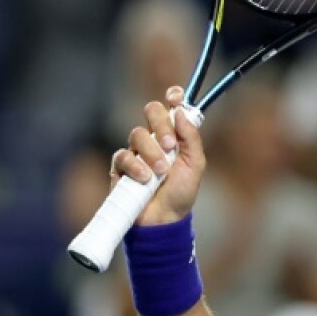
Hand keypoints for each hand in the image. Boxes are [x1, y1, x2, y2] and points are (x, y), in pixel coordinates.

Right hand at [110, 85, 206, 225]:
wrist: (164, 218)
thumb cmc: (181, 192)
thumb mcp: (195, 164)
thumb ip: (191, 138)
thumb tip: (180, 112)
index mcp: (175, 135)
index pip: (171, 108)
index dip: (172, 97)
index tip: (174, 97)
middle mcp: (155, 138)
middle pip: (151, 111)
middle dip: (161, 124)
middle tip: (169, 145)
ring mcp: (137, 151)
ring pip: (137, 134)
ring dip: (151, 152)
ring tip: (161, 171)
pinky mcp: (121, 166)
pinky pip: (123, 155)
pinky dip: (135, 166)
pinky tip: (144, 178)